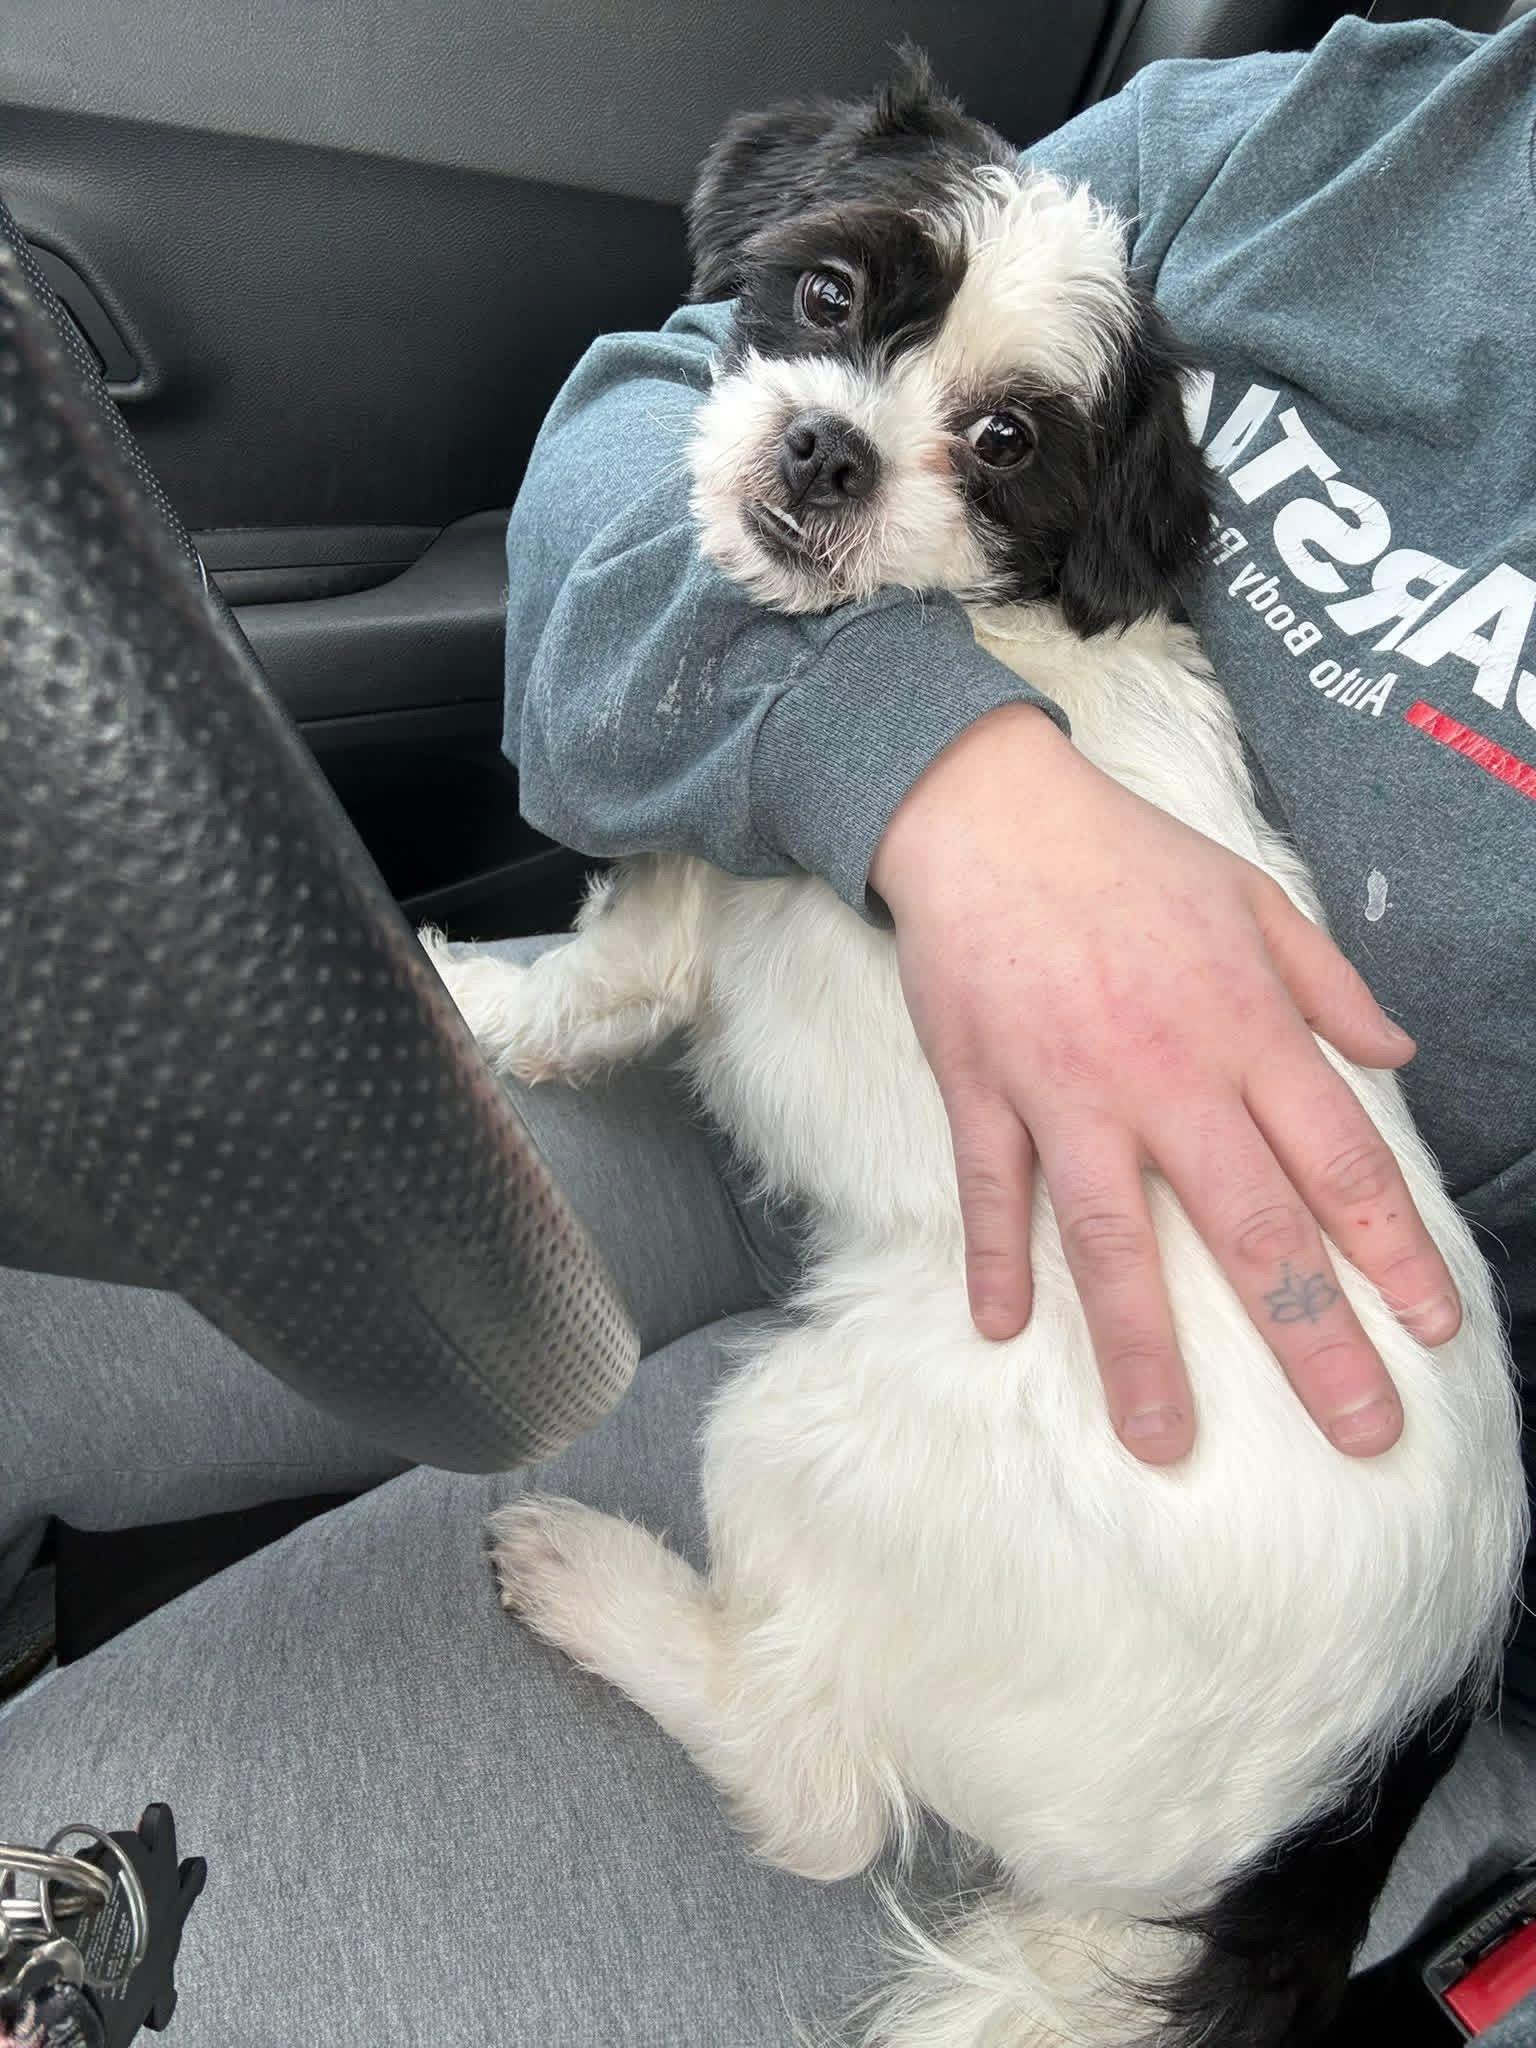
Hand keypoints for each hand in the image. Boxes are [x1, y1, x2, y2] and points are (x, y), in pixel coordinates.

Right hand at [870, 704, 1459, 1464]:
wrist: (989, 811)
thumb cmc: (1129, 856)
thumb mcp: (1256, 896)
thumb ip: (1329, 982)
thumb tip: (1397, 1054)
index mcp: (1246, 1028)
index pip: (1341, 1159)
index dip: (1394, 1250)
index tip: (1432, 1329)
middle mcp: (1167, 1074)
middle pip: (1253, 1226)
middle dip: (1314, 1339)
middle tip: (1359, 1432)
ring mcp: (1068, 1090)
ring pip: (1114, 1239)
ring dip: (1143, 1348)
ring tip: (1166, 1442)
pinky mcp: (984, 1090)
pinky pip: (992, 1191)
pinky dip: (994, 1259)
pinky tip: (1000, 1329)